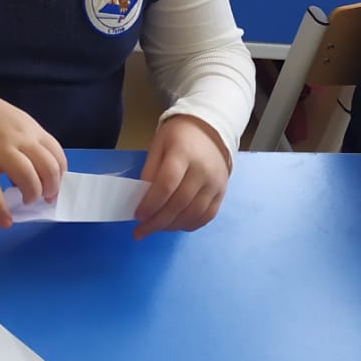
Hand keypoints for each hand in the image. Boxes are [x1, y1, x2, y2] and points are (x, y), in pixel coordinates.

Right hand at [0, 86, 66, 227]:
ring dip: (32, 194)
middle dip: (51, 188)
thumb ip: (28, 144)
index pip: (57, 154)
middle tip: (44, 198)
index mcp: (31, 129)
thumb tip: (35, 176)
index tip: (55, 187)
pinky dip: (1, 209)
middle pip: (47, 167)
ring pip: (26, 176)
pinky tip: (5, 222)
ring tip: (26, 201)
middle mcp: (19, 138)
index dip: (60, 175)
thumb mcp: (15, 122)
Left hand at [133, 115, 230, 239]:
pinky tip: (175, 225)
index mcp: (184, 152)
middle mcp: (203, 170)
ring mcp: (215, 183)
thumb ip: (150, 170)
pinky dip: (189, 225)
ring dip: (171, 226)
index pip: (167, 183)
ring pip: (192, 214)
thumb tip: (143, 199)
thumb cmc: (179, 137)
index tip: (138, 215)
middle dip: (157, 221)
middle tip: (141, 230)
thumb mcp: (159, 144)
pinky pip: (206, 216)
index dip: (151, 203)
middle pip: (179, 203)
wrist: (211, 130)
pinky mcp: (222, 193)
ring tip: (155, 228)